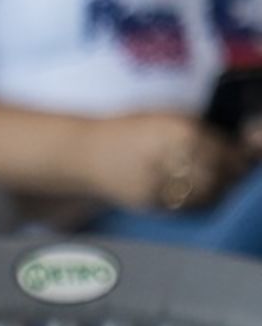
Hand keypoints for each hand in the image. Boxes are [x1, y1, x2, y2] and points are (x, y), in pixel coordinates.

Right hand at [93, 110, 241, 214]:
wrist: (81, 153)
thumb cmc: (125, 132)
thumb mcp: (164, 119)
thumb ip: (199, 131)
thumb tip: (237, 145)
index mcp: (178, 130)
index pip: (224, 150)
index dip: (239, 157)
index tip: (244, 159)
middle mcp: (170, 155)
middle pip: (218, 174)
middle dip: (231, 177)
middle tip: (234, 176)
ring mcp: (157, 181)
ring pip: (204, 194)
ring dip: (215, 192)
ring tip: (216, 187)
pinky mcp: (146, 200)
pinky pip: (182, 206)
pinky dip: (194, 202)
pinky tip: (194, 196)